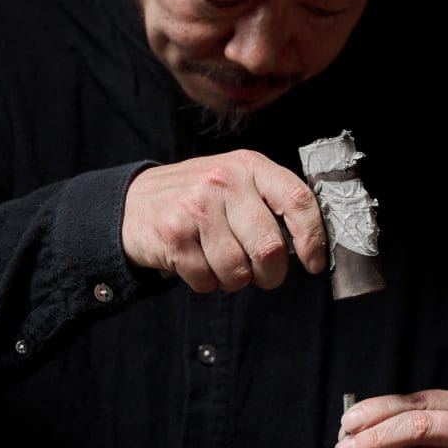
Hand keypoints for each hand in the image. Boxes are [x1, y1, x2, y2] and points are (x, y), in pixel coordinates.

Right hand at [121, 150, 328, 291]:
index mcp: (249, 166)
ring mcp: (197, 207)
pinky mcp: (174, 234)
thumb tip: (313, 246)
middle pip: (269, 247)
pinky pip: (207, 280)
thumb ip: (271, 202)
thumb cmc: (198, 199)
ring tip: (219, 261)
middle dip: (270, 274)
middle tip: (263, 274)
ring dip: (233, 279)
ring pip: (237, 271)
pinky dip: (205, 282)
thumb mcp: (236, 183)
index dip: (313, 238)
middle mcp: (224, 181)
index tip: (314, 263)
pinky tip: (195, 261)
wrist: (133, 202)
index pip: (297, 201)